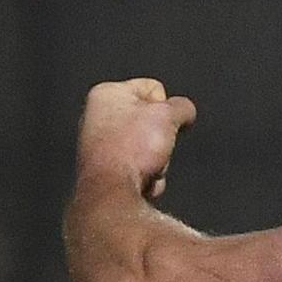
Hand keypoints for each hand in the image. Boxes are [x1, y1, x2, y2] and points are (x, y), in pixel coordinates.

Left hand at [76, 78, 197, 201]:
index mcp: (106, 94)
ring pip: (149, 148)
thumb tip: (185, 111)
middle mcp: (97, 117)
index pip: (153, 88)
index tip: (163, 122)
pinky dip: (146, 175)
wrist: (112, 193)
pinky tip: (141, 180)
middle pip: (152, 122)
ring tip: (148, 166)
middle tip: (156, 147)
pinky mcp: (105, 171)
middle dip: (161, 138)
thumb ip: (181, 106)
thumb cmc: (128, 151)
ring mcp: (99, 146)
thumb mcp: (167, 115)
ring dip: (158, 160)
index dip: (167, 106)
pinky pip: (139, 168)